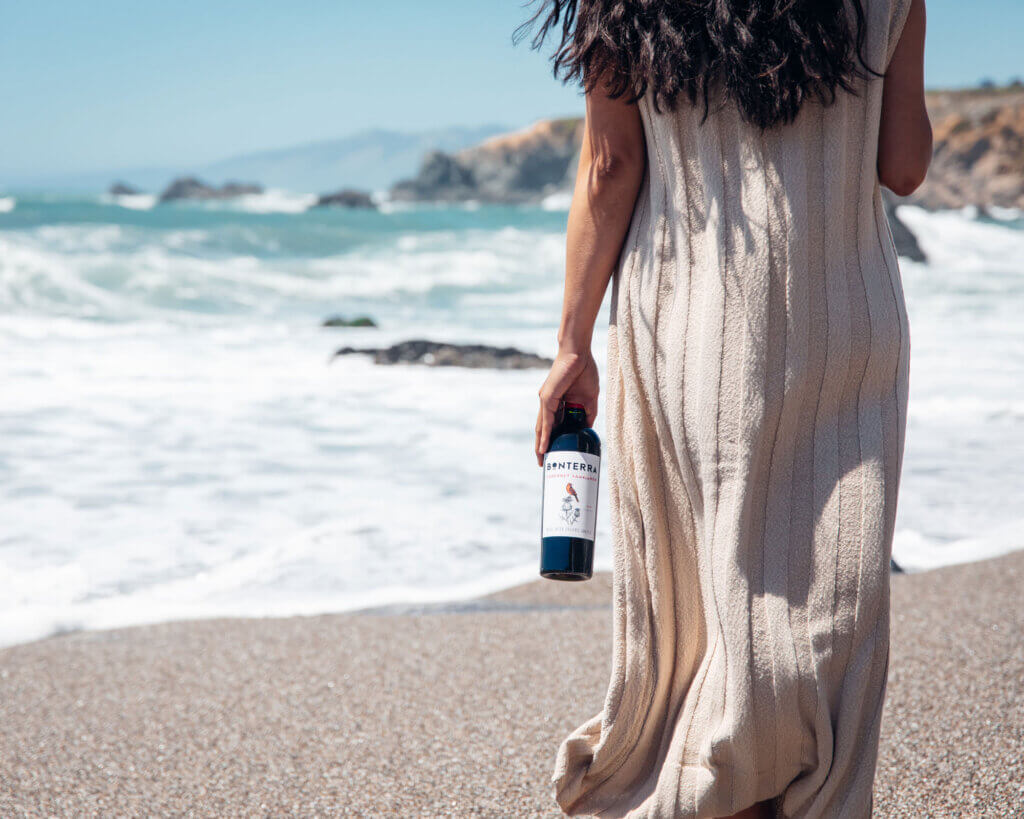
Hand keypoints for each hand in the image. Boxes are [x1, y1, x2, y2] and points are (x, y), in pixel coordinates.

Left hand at [535, 348, 599, 465]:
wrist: (579, 354)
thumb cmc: (585, 372)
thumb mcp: (590, 399)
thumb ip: (589, 414)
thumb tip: (588, 430)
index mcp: (558, 403)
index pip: (554, 426)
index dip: (553, 439)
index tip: (555, 454)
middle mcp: (549, 403)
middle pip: (544, 430)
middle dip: (543, 447)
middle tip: (543, 463)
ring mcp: (546, 401)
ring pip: (542, 428)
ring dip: (541, 445)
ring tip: (541, 460)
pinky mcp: (547, 398)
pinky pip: (546, 421)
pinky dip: (545, 435)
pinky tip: (544, 447)